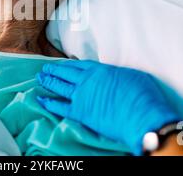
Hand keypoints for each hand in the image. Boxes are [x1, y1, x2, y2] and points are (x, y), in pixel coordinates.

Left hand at [36, 60, 178, 154]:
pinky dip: (49, 102)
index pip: (79, 65)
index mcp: (100, 70)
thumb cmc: (142, 95)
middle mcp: (87, 80)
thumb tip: (112, 75)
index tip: (62, 64)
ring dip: (48, 82)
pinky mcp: (80, 113)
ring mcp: (81, 96)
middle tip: (45, 69)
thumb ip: (117, 74)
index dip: (69, 65)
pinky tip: (40, 100)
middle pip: (65, 73)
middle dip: (54, 70)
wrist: (141, 117)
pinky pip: (59, 106)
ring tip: (40, 79)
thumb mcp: (133, 75)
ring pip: (59, 86)